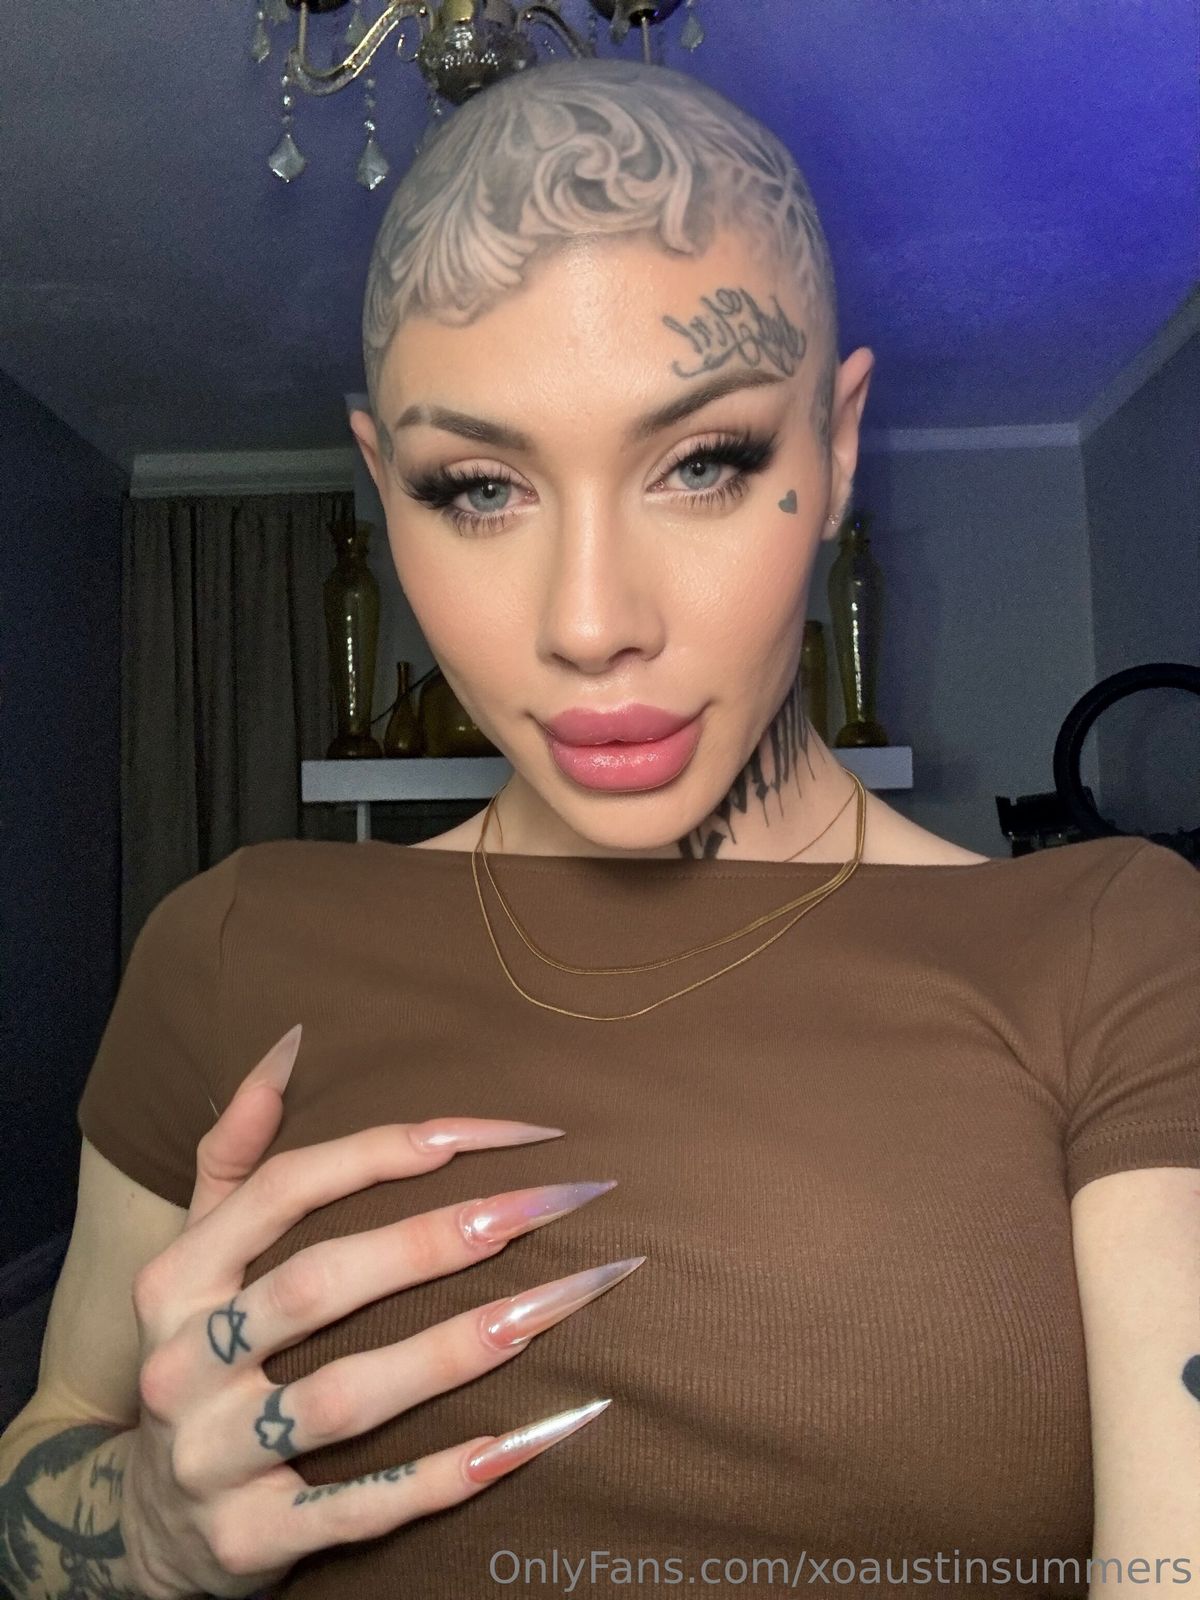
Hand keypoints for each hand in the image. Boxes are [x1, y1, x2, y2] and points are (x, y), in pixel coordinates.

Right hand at [121, 1026, 638, 1599]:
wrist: (139, 1527)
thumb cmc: (197, 1356)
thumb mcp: (193, 1255)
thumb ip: (236, 1154)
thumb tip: (289, 1043)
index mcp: (177, 1278)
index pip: (287, 1190)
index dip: (389, 1151)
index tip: (497, 1130)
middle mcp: (183, 1364)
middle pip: (320, 1285)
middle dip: (440, 1238)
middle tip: (550, 1203)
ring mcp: (215, 1458)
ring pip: (348, 1396)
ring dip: (460, 1348)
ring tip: (555, 1305)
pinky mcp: (251, 1543)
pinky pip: (363, 1509)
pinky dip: (447, 1476)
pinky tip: (529, 1437)